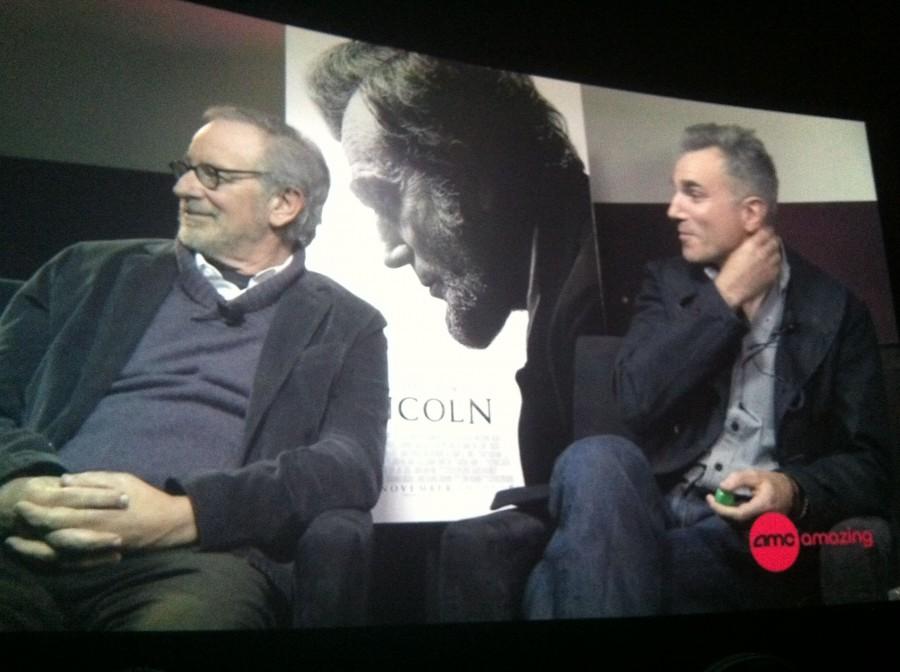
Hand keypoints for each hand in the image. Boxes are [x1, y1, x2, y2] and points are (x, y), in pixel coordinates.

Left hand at [7, 472, 196, 563]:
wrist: (166, 524)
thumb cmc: (145, 498)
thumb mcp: (122, 480)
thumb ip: (93, 480)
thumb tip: (65, 480)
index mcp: (98, 512)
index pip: (60, 512)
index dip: (39, 510)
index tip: (23, 502)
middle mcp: (93, 531)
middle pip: (55, 530)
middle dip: (34, 522)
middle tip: (19, 514)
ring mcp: (95, 545)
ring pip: (59, 546)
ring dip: (38, 541)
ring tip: (22, 535)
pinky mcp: (100, 553)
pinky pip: (71, 557)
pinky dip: (54, 553)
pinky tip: (44, 546)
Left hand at [706, 469, 795, 522]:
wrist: (792, 495)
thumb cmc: (772, 483)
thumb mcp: (756, 475)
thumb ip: (738, 479)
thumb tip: (722, 487)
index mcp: (764, 506)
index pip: (738, 514)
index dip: (721, 508)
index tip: (709, 498)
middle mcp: (764, 520)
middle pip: (735, 522)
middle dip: (721, 511)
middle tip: (713, 499)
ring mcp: (764, 528)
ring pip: (738, 526)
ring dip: (727, 515)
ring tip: (724, 501)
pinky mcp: (763, 531)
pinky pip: (743, 527)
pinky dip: (734, 518)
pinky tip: (734, 507)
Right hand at [714, 226, 780, 319]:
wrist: (730, 290)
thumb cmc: (728, 271)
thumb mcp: (735, 252)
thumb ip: (747, 243)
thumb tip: (755, 237)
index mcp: (751, 245)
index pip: (767, 231)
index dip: (766, 231)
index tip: (763, 234)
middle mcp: (763, 252)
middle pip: (775, 240)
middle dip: (771, 241)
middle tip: (766, 244)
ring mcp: (770, 263)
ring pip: (778, 252)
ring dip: (773, 252)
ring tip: (767, 256)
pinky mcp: (773, 274)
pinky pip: (778, 264)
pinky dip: (774, 263)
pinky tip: (767, 266)